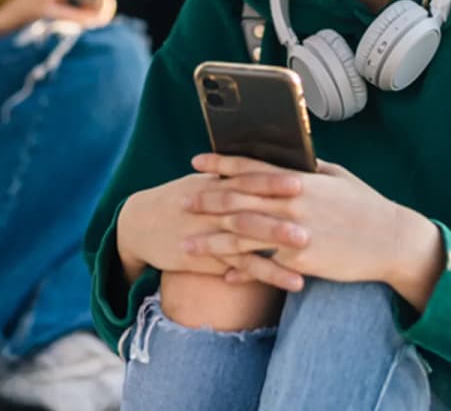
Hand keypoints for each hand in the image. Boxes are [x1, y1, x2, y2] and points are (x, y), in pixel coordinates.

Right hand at [114, 167, 306, 283]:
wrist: (138, 224)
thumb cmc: (177, 201)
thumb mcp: (199, 183)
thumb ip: (231, 178)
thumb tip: (272, 170)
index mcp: (214, 184)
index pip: (246, 177)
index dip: (272, 178)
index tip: (301, 177)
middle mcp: (213, 206)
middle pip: (250, 206)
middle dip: (281, 209)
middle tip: (313, 211)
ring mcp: (210, 232)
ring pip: (247, 237)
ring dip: (278, 242)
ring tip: (308, 246)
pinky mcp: (208, 258)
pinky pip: (243, 267)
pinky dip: (269, 273)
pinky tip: (295, 280)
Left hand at [184, 154, 445, 305]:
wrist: (391, 242)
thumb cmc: (366, 206)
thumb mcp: (337, 177)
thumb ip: (309, 168)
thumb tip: (291, 157)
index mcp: (298, 179)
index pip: (251, 168)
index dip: (221, 163)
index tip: (196, 161)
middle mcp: (291, 203)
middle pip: (237, 199)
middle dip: (205, 200)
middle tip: (180, 201)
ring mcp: (293, 232)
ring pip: (241, 235)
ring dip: (210, 239)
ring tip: (185, 243)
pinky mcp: (299, 261)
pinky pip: (262, 266)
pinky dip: (240, 270)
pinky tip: (220, 274)